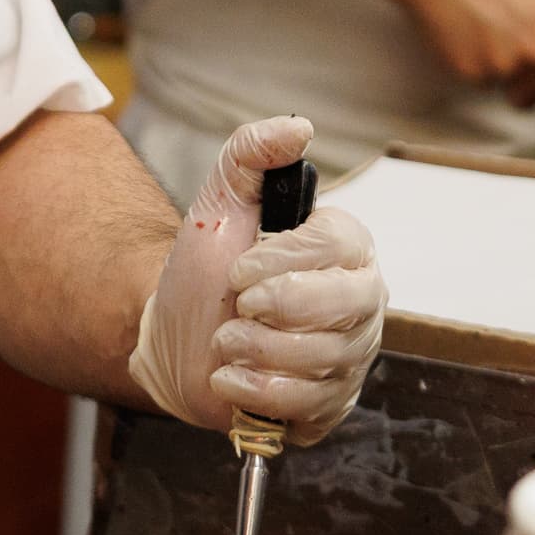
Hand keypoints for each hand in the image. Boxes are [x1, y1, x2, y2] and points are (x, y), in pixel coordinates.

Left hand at [127, 117, 389, 443]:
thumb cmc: (205, 268)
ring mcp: (351, 357)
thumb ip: (250, 154)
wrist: (172, 336)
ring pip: (326, 359)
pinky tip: (228, 378)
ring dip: (258, 350)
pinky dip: (258, 392)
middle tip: (235, 308)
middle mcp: (361, 301)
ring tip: (224, 341)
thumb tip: (298, 128)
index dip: (282, 260)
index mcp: (345, 247)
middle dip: (277, 309)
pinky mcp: (329, 405)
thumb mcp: (218, 201)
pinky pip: (312, 405)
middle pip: (346, 306)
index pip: (336, 246)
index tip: (237, 270)